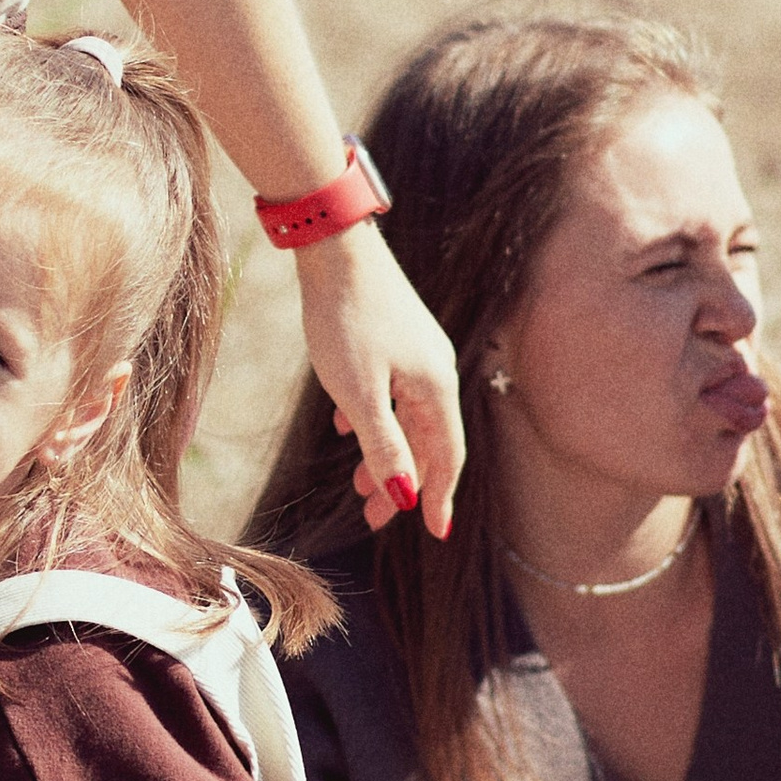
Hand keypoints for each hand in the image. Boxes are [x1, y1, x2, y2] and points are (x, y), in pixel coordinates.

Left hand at [298, 227, 463, 538]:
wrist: (335, 247)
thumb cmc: (346, 320)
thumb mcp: (360, 393)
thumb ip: (384, 446)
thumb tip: (404, 494)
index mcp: (435, 388)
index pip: (446, 456)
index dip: (439, 497)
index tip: (434, 533)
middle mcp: (434, 371)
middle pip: (426, 440)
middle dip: (403, 482)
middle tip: (375, 519)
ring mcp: (415, 352)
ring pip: (404, 416)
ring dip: (383, 452)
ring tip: (355, 482)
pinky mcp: (392, 336)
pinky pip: (388, 391)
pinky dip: (372, 416)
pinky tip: (345, 426)